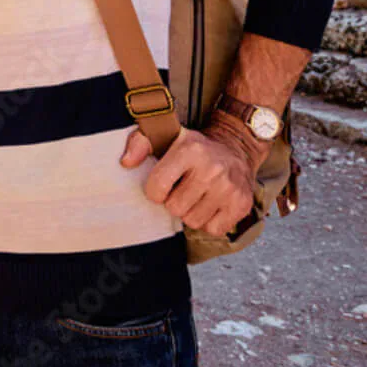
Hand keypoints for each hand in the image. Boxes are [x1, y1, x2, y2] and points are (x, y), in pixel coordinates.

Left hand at [119, 124, 257, 235]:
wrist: (236, 149)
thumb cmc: (195, 148)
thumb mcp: (167, 136)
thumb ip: (140, 143)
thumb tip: (126, 162)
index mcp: (190, 150)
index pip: (157, 187)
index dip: (155, 191)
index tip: (163, 184)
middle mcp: (211, 169)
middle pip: (175, 208)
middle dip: (175, 202)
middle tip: (184, 189)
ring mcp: (229, 188)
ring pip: (193, 221)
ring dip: (191, 213)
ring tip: (198, 196)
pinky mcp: (241, 204)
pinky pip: (213, 229)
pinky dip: (210, 222)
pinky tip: (212, 204)